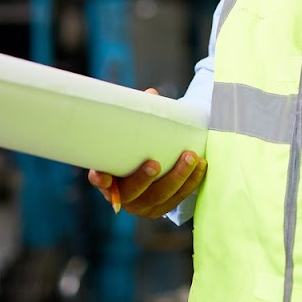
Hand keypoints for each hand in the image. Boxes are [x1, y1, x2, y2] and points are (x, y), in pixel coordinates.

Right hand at [84, 85, 207, 217]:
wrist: (149, 170)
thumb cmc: (136, 149)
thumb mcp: (133, 135)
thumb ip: (138, 117)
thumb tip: (152, 94)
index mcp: (109, 179)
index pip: (100, 180)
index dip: (100, 179)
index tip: (103, 173)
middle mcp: (125, 196)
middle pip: (132, 193)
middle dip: (144, 179)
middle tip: (155, 164)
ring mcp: (144, 205)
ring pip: (161, 196)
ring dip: (177, 178)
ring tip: (190, 157)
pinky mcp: (163, 207)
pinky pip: (178, 198)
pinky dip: (191, 182)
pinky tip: (201, 165)